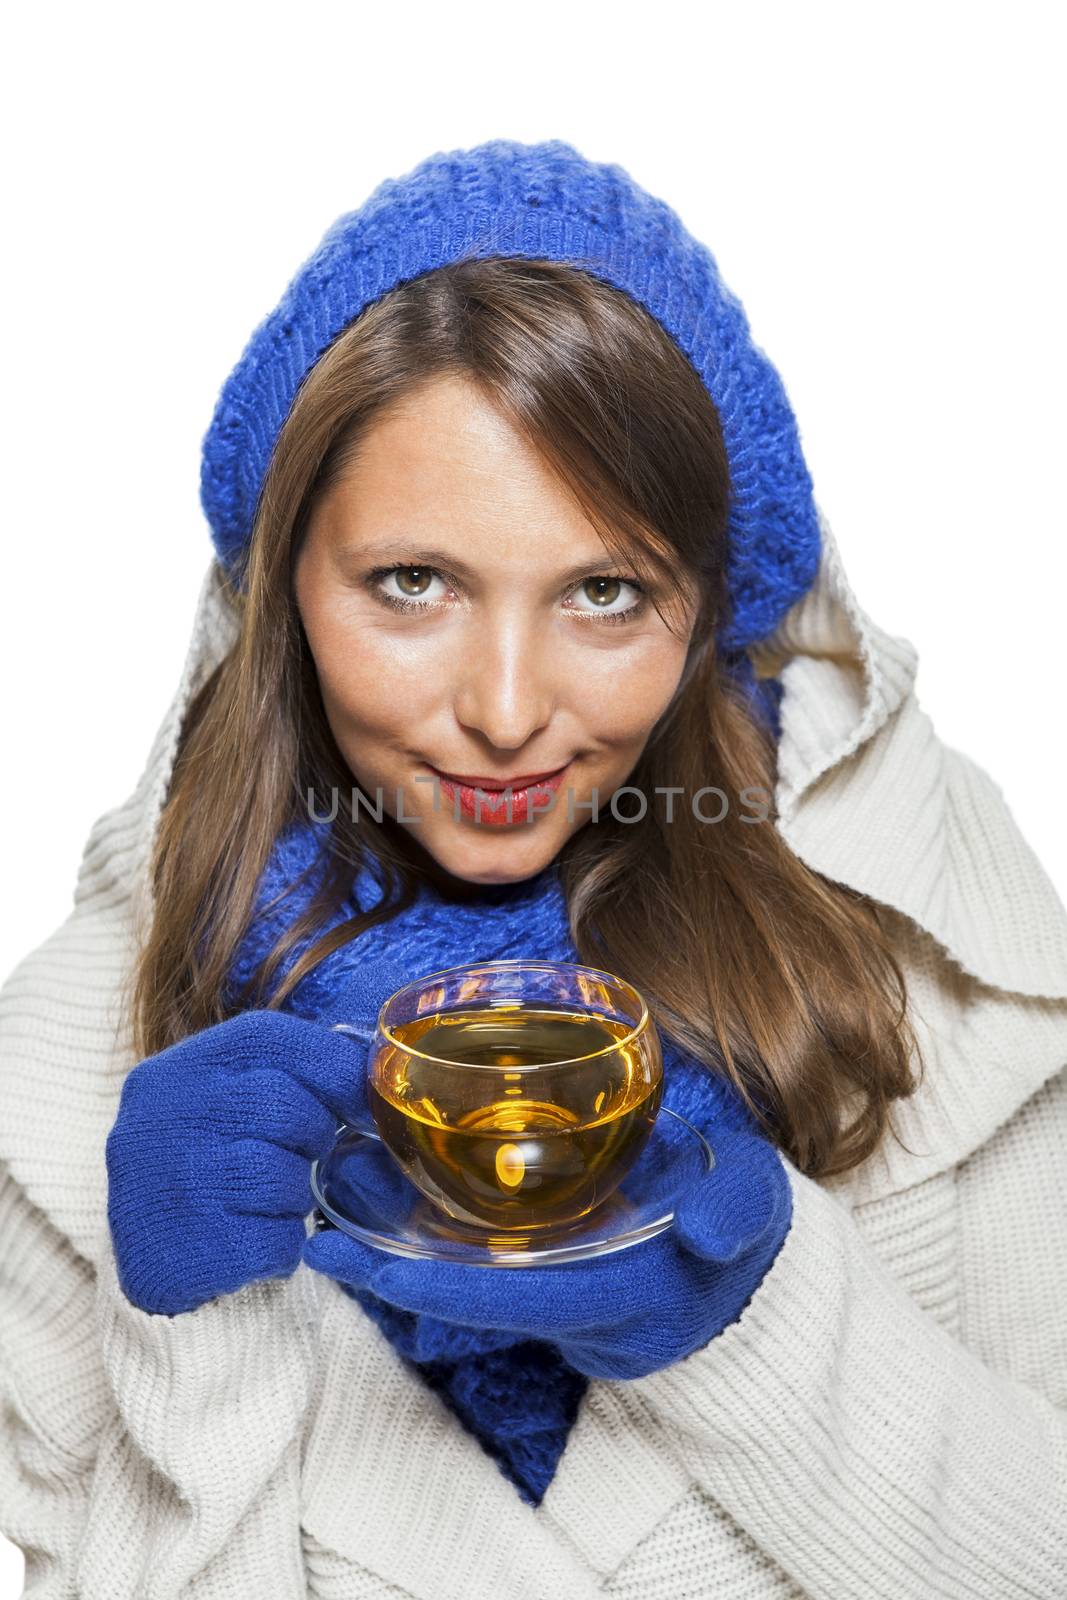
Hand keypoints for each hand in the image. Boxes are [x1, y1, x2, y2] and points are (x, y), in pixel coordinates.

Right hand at [105, 958, 412, 1316]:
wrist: (142, 1254)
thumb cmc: (204, 1162)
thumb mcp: (223, 1098)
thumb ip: (285, 1071)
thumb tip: (374, 1057)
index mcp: (177, 1071)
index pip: (269, 1037)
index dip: (330, 1065)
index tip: (360, 1099)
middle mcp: (165, 1119)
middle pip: (283, 1106)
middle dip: (313, 1134)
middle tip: (303, 1155)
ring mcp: (173, 1186)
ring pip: (282, 1177)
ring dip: (295, 1195)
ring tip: (268, 1201)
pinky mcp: (186, 1252)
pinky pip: (275, 1240)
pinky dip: (280, 1244)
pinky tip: (254, 1238)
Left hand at [302, 1053, 794, 1379]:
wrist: (737, 1267)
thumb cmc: (739, 1225)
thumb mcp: (752, 1208)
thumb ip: (738, 1212)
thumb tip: (712, 1231)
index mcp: (616, 1289)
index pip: (519, 1296)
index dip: (445, 1285)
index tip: (374, 1264)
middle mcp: (569, 1296)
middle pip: (466, 1291)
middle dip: (392, 1267)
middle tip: (318, 1232)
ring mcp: (549, 1282)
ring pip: (458, 1270)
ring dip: (393, 1242)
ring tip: (325, 1201)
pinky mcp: (539, 1262)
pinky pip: (471, 1249)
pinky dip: (423, 1222)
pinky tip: (378, 1177)